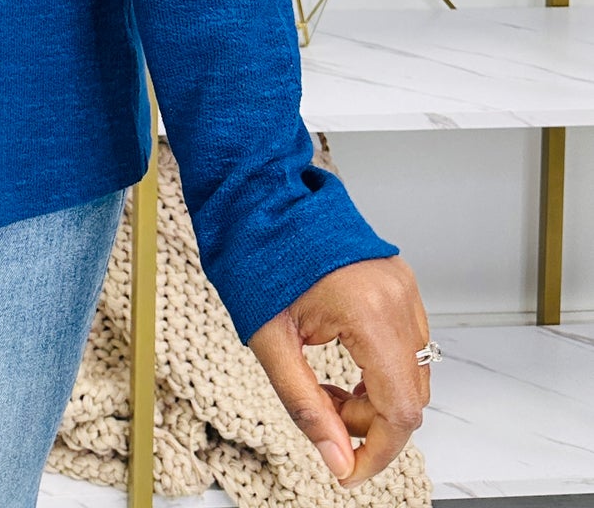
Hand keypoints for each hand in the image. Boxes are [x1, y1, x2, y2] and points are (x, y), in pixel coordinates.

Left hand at [248, 255, 428, 488]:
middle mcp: (397, 297)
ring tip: (326, 386)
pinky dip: (380, 365)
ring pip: (412, 370)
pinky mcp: (398, 279)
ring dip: (376, 395)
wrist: (256, 197)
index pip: (401, 410)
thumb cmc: (255, 257)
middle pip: (411, 394)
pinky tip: (342, 361)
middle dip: (372, 422)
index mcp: (369, 311)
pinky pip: (405, 341)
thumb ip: (306, 407)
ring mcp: (402, 285)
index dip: (378, 452)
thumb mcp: (271, 342)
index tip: (348, 470)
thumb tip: (337, 460)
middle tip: (325, 413)